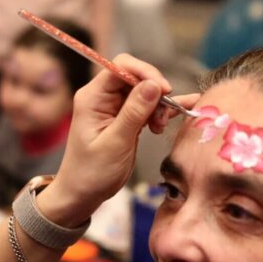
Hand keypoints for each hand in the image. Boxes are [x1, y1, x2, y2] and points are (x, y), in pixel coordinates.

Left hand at [39, 54, 173, 225]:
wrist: (82, 194)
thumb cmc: (91, 172)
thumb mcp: (115, 143)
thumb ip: (134, 112)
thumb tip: (153, 84)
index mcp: (92, 97)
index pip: (121, 67)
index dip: (145, 73)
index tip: (164, 90)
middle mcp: (102, 97)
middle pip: (136, 77)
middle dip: (154, 92)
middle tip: (163, 117)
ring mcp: (114, 107)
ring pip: (144, 91)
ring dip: (158, 105)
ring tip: (159, 128)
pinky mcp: (125, 118)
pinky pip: (146, 106)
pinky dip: (161, 110)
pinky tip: (180, 112)